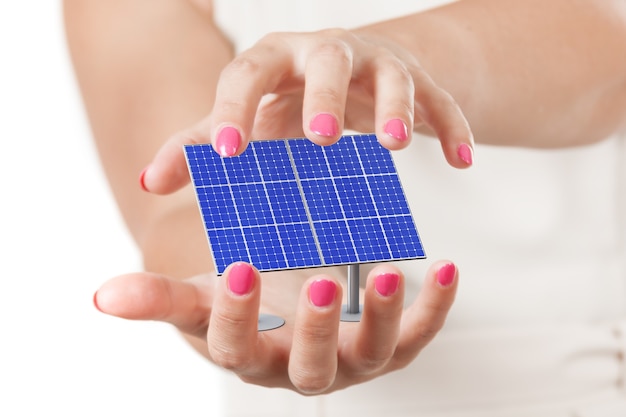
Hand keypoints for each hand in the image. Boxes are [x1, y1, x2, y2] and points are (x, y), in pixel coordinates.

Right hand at [93, 260, 457, 393]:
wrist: (281, 312)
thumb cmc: (240, 301)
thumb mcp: (199, 294)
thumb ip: (158, 297)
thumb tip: (102, 297)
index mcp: (252, 357)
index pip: (237, 348)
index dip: (235, 315)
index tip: (237, 268)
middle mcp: (302, 370)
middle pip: (311, 366)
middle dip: (317, 328)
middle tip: (325, 282)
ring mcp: (351, 361)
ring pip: (372, 354)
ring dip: (386, 318)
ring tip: (393, 273)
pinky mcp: (390, 346)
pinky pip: (418, 336)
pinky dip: (433, 308)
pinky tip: (445, 269)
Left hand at [141, 29, 473, 194]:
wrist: (350, 72)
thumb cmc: (286, 101)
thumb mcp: (246, 118)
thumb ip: (201, 145)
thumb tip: (149, 182)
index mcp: (274, 61)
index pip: (246, 75)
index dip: (236, 110)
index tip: (231, 155)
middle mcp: (324, 53)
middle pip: (325, 60)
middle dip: (322, 97)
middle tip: (319, 140)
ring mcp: (377, 63)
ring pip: (391, 74)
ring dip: (395, 107)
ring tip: (395, 146)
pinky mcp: (419, 81)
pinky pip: (441, 100)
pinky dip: (454, 127)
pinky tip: (463, 161)